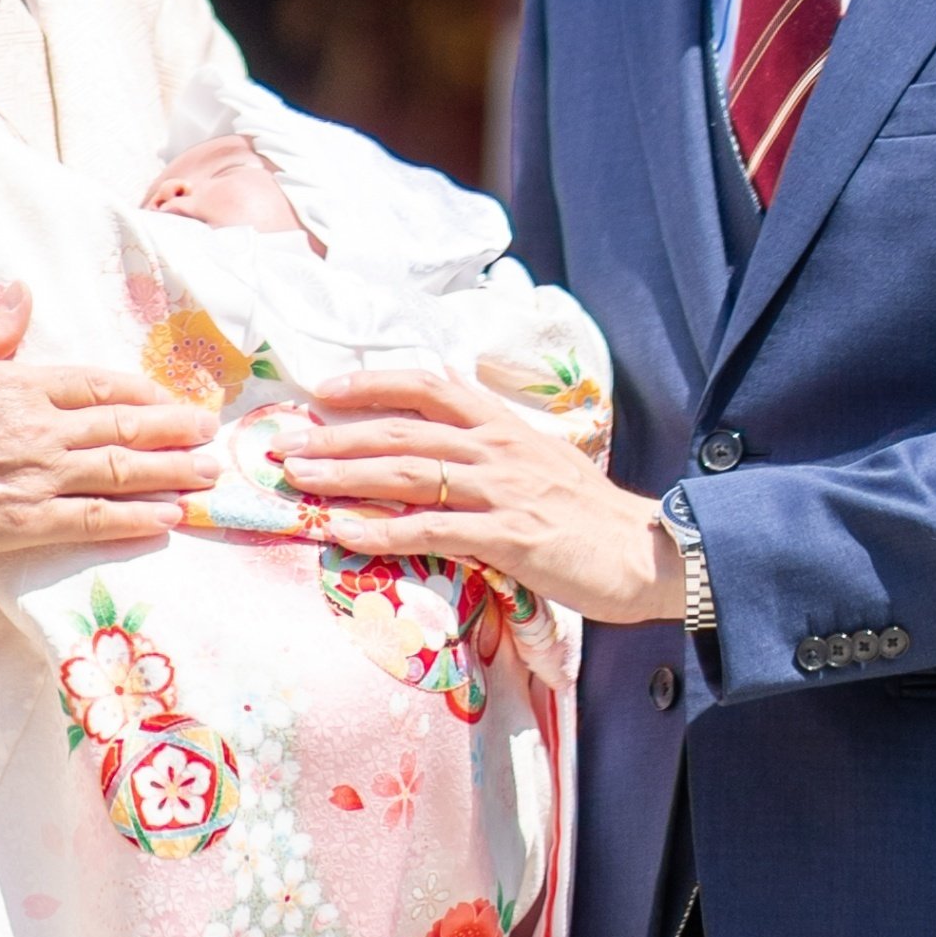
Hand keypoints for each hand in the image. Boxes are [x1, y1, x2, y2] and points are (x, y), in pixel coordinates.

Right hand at [0, 303, 214, 556]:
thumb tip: (22, 292)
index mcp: (17, 385)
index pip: (97, 386)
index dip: (142, 394)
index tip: (173, 399)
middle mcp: (35, 427)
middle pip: (121, 426)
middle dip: (173, 430)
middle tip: (211, 435)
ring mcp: (31, 477)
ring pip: (116, 471)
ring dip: (168, 472)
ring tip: (206, 475)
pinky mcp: (18, 523)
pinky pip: (89, 520)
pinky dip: (132, 519)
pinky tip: (165, 520)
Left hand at [269, 365, 685, 630]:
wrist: (649, 552)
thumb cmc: (589, 512)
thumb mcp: (539, 458)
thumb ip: (491, 440)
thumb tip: (445, 420)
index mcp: (502, 423)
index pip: (426, 385)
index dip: (371, 384)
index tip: (324, 391)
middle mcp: (497, 448)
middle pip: (402, 432)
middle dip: (338, 436)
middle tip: (285, 444)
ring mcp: (502, 491)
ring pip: (409, 475)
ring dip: (346, 476)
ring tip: (298, 478)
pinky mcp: (509, 538)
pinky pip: (432, 531)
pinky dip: (381, 531)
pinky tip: (343, 532)